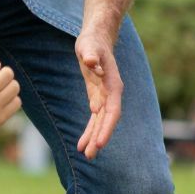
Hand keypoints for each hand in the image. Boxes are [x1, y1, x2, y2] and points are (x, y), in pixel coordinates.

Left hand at [74, 26, 122, 159]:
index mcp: (113, 85)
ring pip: (101, 122)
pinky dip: (89, 130)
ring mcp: (105, 96)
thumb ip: (91, 54)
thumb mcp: (89, 46)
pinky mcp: (97, 97)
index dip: (106, 128)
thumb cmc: (93, 41)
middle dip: (99, 138)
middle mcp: (111, 94)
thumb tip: (92, 63)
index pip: (112, 111)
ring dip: (94, 138)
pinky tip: (81, 143)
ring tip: (86, 155)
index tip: (100, 143)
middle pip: (107, 120)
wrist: (97, 37)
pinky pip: (94, 118)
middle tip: (90, 156)